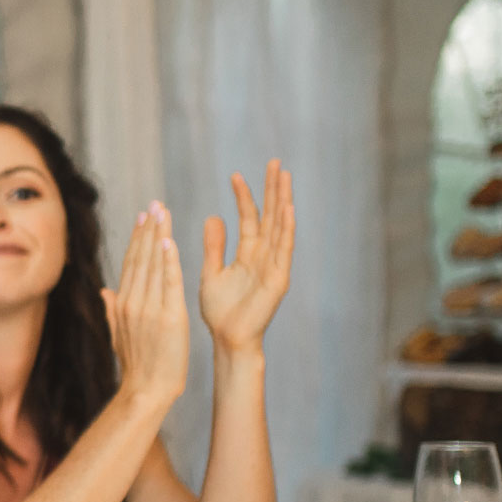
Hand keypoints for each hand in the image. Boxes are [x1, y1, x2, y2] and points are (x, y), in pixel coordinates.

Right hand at [101, 202, 188, 410]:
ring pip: (153, 265)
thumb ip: (112, 310)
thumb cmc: (138, 367)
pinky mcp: (168, 316)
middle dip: (148, 229)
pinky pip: (168, 283)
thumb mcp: (120, 335)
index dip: (137, 238)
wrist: (146, 390)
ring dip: (159, 236)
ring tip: (163, 212)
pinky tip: (169, 242)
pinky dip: (168, 262)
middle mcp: (133, 301)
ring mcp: (149, 308)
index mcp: (123, 304)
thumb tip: (104, 291)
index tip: (143, 216)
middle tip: (154, 203)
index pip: (132, 264)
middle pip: (141, 258)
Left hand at [199, 160, 294, 353]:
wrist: (227, 339)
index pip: (248, 218)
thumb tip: (213, 216)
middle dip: (272, 189)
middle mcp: (264, 256)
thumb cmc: (219, 312)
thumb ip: (214, 246)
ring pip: (281, 226)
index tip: (235, 174)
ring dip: (283, 201)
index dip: (244, 196)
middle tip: (274, 162)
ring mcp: (274, 265)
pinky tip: (288, 209)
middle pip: (270, 216)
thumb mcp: (212, 272)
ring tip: (284, 176)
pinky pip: (284, 249)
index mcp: (248, 254)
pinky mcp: (279, 278)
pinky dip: (287, 229)